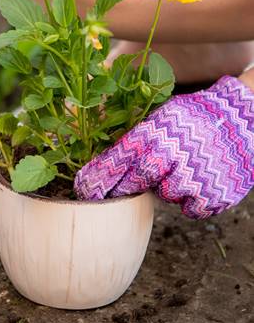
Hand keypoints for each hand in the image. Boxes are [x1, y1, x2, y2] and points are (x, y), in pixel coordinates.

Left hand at [74, 76, 253, 218]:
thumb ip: (138, 134)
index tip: (84, 188)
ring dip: (167, 187)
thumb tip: (105, 152)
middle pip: (137, 179)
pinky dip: (192, 200)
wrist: (245, 119)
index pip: (119, 157)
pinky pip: (190, 209)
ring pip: (164, 195)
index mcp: (156, 130)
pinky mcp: (214, 195)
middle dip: (122, 188)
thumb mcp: (164, 113)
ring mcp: (193, 176)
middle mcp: (172, 153)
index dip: (99, 175)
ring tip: (181, 169)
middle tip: (113, 193)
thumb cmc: (197, 117)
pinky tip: (199, 181)